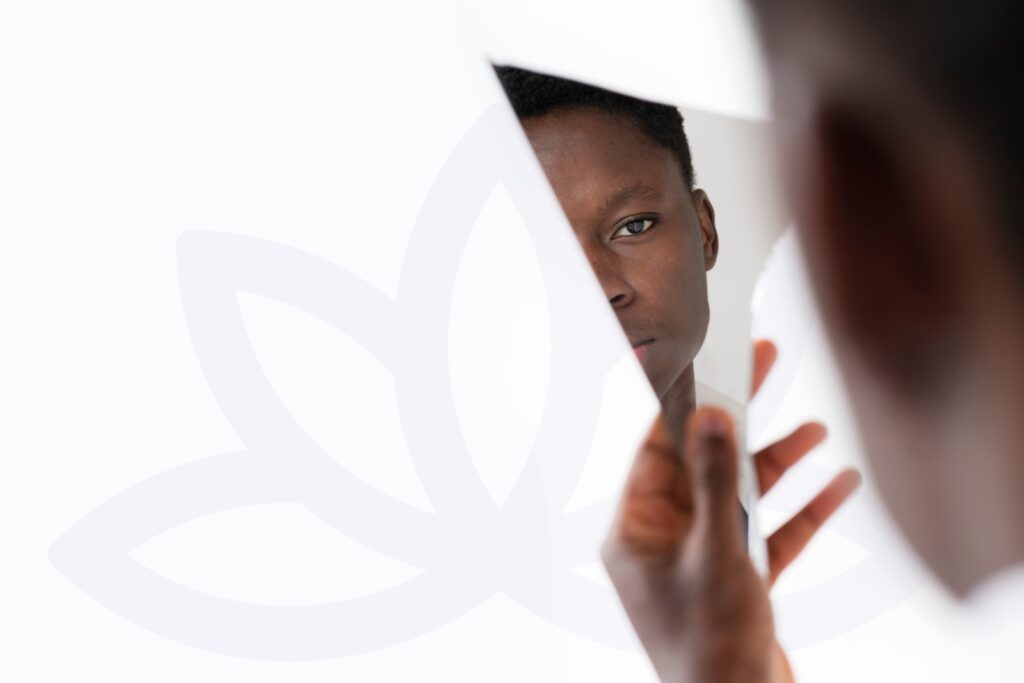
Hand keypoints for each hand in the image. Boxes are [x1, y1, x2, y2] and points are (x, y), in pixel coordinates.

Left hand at [601, 340, 860, 681]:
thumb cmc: (710, 645)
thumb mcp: (715, 552)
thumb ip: (715, 481)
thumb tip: (711, 415)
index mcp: (636, 530)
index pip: (657, 449)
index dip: (687, 404)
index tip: (712, 364)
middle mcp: (664, 540)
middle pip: (704, 462)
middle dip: (741, 420)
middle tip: (766, 364)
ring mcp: (701, 559)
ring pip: (740, 495)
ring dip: (778, 464)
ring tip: (816, 430)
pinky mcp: (738, 581)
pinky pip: (768, 533)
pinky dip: (800, 511)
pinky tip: (837, 483)